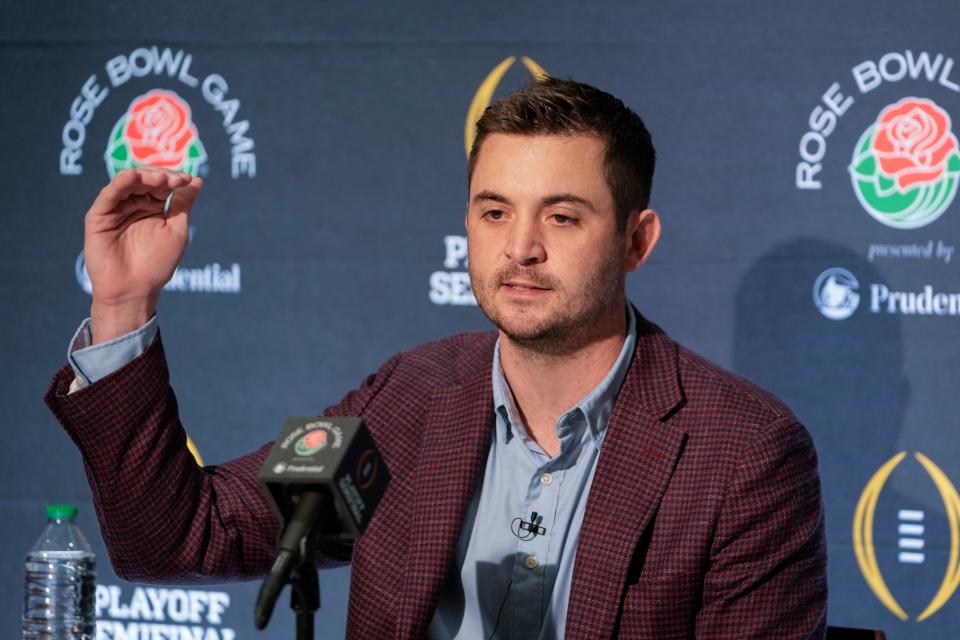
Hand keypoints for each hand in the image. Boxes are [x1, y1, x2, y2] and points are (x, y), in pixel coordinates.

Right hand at [83, 167, 201, 343]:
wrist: (135, 290)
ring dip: (145, 176)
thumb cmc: (157, 264)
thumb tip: (197, 180)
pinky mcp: (98, 216)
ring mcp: (115, 209)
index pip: (162, 184)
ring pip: (127, 182)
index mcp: (152, 207)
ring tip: (162, 179)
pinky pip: (108, 195)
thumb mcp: (176, 230)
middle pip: (145, 179)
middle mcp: (133, 205)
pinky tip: (133, 176)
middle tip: (176, 179)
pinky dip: (120, 183)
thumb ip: (182, 204)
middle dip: (161, 176)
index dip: (174, 179)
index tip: (188, 180)